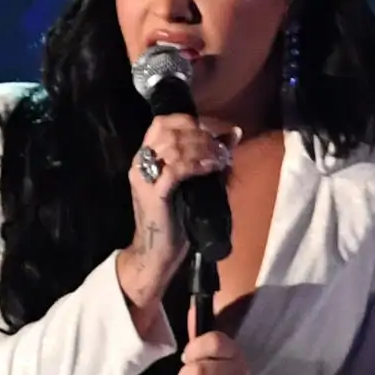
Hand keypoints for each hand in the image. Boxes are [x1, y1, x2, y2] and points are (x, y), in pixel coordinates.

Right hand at [116, 112, 238, 325]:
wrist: (156, 253)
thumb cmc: (174, 219)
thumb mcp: (192, 181)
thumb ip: (208, 156)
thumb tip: (234, 132)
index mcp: (144, 158)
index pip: (161, 123)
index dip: (188, 121)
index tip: (211, 132)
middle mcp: (140, 163)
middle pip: (169, 130)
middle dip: (200, 135)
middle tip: (220, 148)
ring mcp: (145, 178)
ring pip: (174, 147)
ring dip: (202, 148)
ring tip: (220, 158)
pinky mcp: (155, 194)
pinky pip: (176, 169)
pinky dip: (197, 164)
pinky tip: (212, 167)